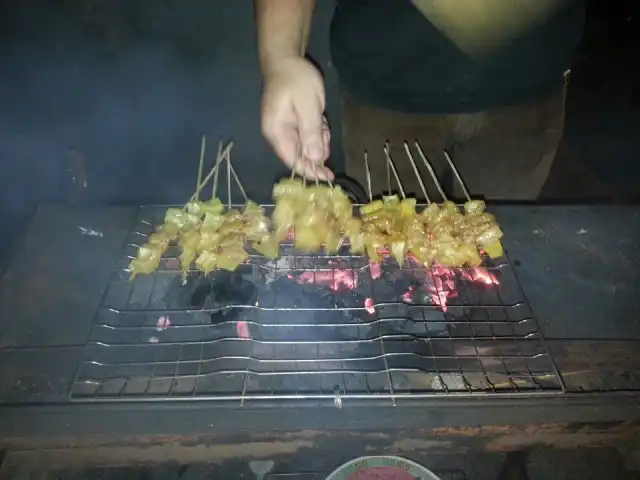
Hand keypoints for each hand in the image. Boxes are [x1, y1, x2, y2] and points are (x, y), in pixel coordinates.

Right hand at [261, 57, 333, 180]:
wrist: (285, 59)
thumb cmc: (296, 79)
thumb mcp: (308, 105)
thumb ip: (311, 132)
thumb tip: (315, 159)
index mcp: (277, 132)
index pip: (293, 161)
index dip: (311, 171)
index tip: (328, 178)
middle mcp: (277, 135)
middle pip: (301, 156)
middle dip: (317, 149)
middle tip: (324, 129)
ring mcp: (283, 129)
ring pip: (306, 146)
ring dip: (318, 139)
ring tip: (321, 120)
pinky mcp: (290, 124)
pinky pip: (306, 136)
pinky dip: (316, 131)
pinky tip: (319, 118)